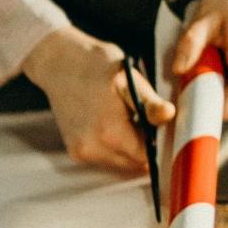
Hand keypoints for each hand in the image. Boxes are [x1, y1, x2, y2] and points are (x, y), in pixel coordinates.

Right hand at [22, 26, 174, 170]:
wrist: (58, 63)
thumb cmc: (96, 65)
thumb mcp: (129, 79)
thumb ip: (149, 102)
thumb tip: (169, 115)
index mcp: (110, 132)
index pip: (146, 157)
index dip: (156, 143)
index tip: (156, 126)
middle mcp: (93, 149)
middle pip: (133, 163)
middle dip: (142, 146)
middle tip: (139, 118)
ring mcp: (81, 152)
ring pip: (120, 163)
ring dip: (127, 147)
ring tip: (123, 118)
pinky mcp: (75, 152)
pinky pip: (104, 158)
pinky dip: (112, 146)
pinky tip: (108, 123)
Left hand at [171, 0, 227, 120]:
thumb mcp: (204, 17)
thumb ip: (190, 45)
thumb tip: (177, 71)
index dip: (221, 108)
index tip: (197, 108)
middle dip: (214, 99)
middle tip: (191, 87)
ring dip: (220, 88)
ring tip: (204, 67)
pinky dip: (227, 81)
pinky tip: (215, 63)